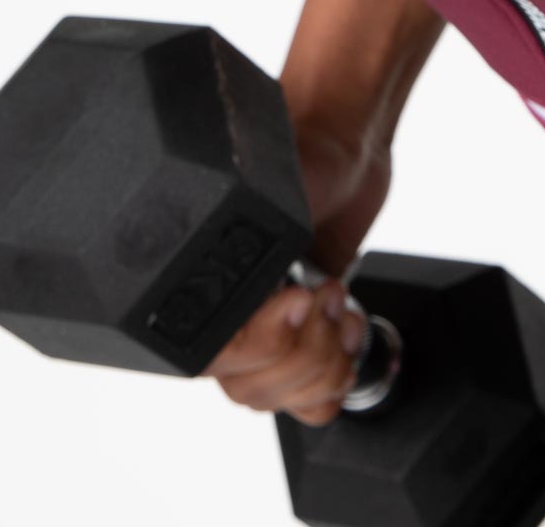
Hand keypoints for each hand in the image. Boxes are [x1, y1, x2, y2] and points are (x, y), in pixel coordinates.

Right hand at [201, 117, 393, 428]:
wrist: (345, 143)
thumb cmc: (300, 152)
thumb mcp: (259, 189)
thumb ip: (235, 233)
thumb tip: (224, 262)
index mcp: (199, 281)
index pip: (211, 361)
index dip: (260, 345)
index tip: (297, 299)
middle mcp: (228, 314)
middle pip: (248, 390)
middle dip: (302, 350)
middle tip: (322, 293)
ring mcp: (268, 333)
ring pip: (280, 398)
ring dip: (324, 359)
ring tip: (338, 304)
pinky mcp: (305, 341)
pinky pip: (308, 401)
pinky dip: (336, 376)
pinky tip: (346, 330)